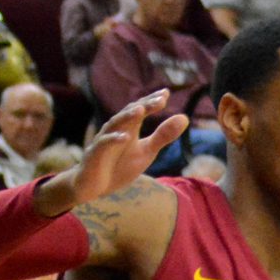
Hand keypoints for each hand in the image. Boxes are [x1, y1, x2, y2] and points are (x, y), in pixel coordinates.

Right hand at [60, 91, 189, 209]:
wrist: (94, 186)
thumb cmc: (120, 165)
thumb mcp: (146, 151)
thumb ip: (163, 135)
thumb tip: (185, 117)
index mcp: (129, 128)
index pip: (140, 110)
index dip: (152, 101)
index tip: (166, 93)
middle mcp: (116, 129)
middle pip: (130, 113)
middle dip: (144, 105)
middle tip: (161, 99)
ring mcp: (104, 140)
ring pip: (115, 124)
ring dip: (128, 116)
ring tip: (141, 110)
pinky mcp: (95, 154)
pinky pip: (104, 144)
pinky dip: (114, 140)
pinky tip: (125, 137)